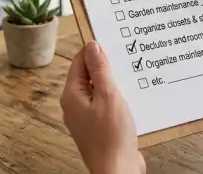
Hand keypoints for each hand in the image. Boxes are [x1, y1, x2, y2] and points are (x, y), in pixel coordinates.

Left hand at [61, 42, 144, 173]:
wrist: (118, 171)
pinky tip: (130, 95)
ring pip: (98, 90)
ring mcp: (86, 117)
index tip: (112, 41)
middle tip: (124, 56)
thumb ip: (100, 70)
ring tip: (130, 74)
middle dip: (105, 66)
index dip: (95, 50)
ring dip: (112, 82)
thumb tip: (92, 46)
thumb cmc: (112, 137)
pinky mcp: (98, 127)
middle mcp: (75, 105)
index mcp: (72, 95)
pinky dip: (116, 97)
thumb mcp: (108, 96)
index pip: (79, 62)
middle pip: (88, 75)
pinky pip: (105, 104)